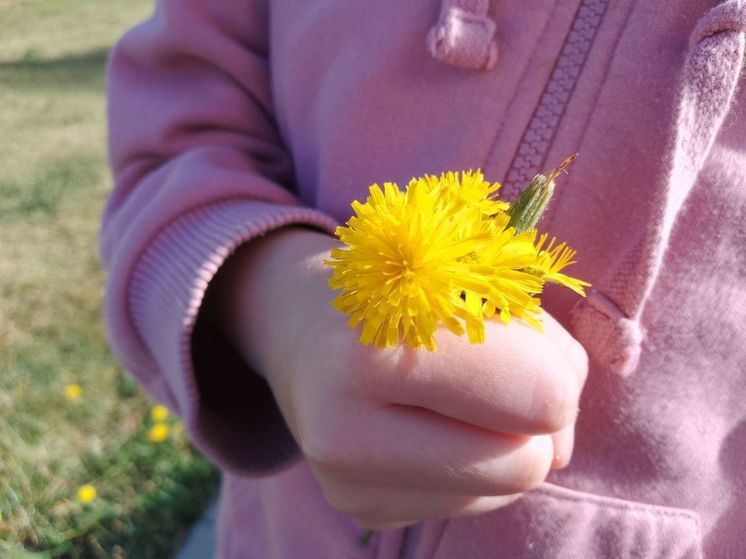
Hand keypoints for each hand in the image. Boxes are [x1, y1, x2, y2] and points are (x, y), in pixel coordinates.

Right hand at [210, 228, 587, 529]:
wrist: (300, 324)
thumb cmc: (397, 284)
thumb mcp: (467, 277)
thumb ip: (539, 346)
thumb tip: (561, 448)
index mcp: (371, 353)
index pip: (538, 398)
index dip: (555, 368)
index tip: (526, 339)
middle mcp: (344, 433)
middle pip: (524, 465)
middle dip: (535, 420)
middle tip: (502, 372)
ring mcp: (347, 484)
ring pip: (502, 490)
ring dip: (500, 437)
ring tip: (450, 389)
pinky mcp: (360, 508)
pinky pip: (470, 502)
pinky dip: (468, 459)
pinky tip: (426, 420)